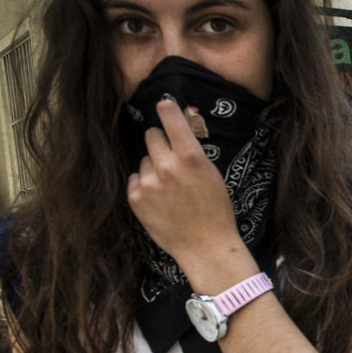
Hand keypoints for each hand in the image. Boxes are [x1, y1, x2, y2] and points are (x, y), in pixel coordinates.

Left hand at [126, 99, 244, 278]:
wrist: (206, 247)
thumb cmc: (215, 211)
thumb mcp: (212, 175)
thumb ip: (192, 152)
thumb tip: (178, 130)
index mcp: (190, 157)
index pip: (169, 117)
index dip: (166, 108)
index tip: (164, 105)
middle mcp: (166, 166)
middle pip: (151, 135)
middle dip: (160, 144)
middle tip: (172, 161)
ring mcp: (149, 183)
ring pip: (144, 160)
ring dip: (153, 169)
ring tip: (170, 191)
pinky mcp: (136, 198)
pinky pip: (136, 179)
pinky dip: (145, 187)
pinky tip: (160, 202)